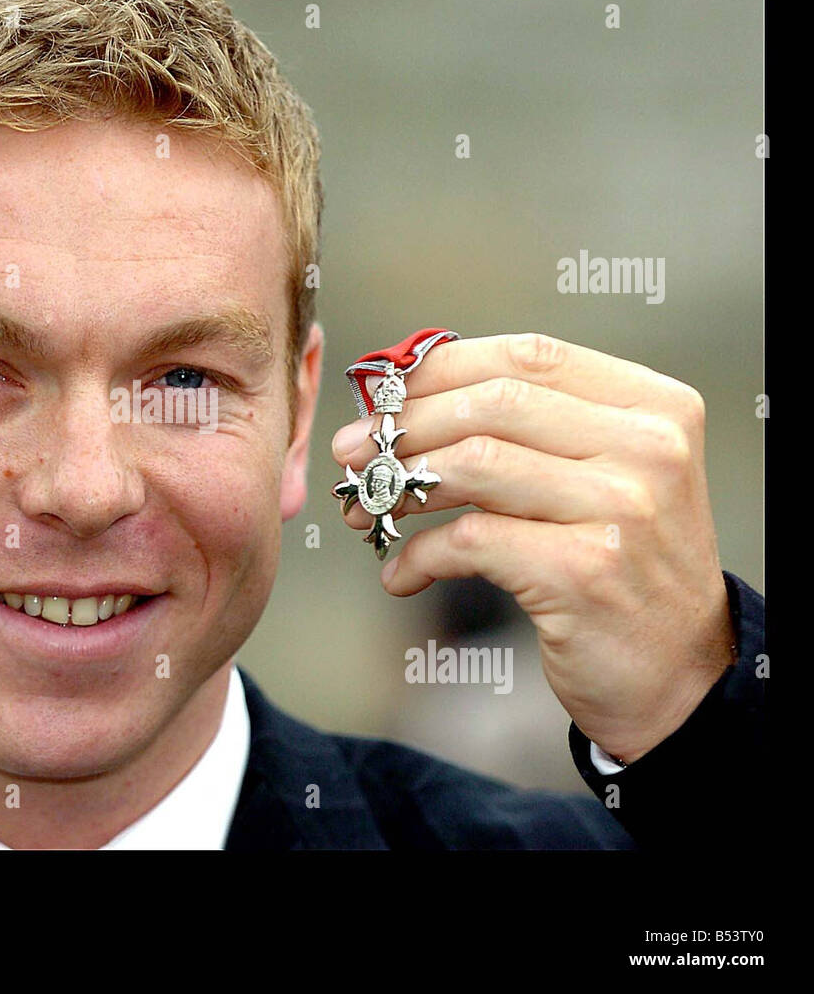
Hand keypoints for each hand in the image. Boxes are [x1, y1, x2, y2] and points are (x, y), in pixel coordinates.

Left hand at [331, 332, 737, 762]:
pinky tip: (401, 573)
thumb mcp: (602, 478)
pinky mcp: (584, 572)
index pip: (527, 357)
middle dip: (403, 425)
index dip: (439, 369)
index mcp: (651, 407)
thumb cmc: (622, 567)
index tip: (381, 395)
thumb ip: (534, 430)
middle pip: (491, 404)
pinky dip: (418, 555)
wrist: (682, 675)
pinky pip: (469, 541)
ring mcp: (620, 509)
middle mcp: (646, 449)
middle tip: (351, 452)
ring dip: (398, 485)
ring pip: (474, 464)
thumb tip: (408, 395)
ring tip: (363, 508)